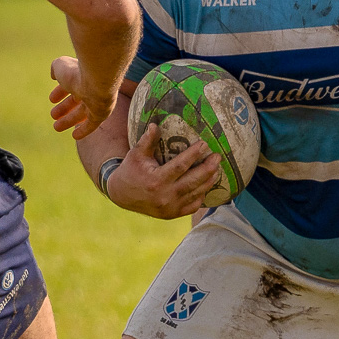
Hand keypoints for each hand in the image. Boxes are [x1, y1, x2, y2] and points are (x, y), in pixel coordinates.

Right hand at [49, 55, 115, 138]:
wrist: (97, 79)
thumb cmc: (77, 71)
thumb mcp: (60, 66)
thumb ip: (56, 69)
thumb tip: (54, 76)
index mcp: (82, 76)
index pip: (70, 85)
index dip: (60, 92)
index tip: (51, 99)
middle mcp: (91, 89)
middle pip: (77, 101)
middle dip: (64, 108)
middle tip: (53, 115)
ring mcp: (97, 102)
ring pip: (82, 114)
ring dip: (69, 120)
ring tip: (56, 127)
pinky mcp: (101, 114)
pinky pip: (92, 124)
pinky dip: (84, 130)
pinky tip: (74, 136)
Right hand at [105, 123, 221, 218]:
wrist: (121, 195)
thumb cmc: (131, 170)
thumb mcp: (136, 154)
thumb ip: (147, 140)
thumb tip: (155, 124)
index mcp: (156, 180)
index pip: (180, 166)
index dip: (193, 154)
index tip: (204, 144)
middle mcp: (165, 196)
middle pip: (193, 181)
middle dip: (208, 168)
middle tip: (217, 157)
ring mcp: (170, 207)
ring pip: (195, 194)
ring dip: (208, 181)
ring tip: (217, 168)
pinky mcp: (172, 214)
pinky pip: (192, 206)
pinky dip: (201, 195)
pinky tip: (207, 185)